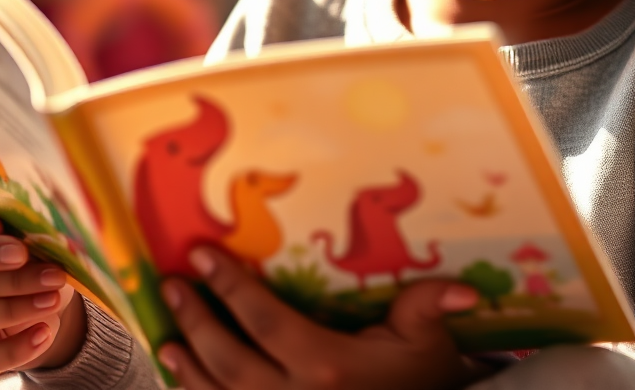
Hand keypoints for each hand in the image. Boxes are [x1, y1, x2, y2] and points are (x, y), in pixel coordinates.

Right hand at [0, 210, 86, 377]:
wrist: (33, 278)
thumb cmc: (17, 242)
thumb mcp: (13, 225)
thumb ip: (4, 222)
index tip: (21, 252)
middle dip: (14, 282)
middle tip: (55, 275)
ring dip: (14, 311)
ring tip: (52, 299)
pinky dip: (15, 350)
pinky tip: (45, 331)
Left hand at [157, 247, 487, 389]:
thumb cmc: (423, 383)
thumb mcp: (427, 340)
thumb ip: (431, 305)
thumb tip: (466, 291)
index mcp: (327, 367)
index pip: (262, 320)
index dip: (227, 287)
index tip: (201, 257)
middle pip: (227, 359)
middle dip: (195, 319)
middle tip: (172, 287)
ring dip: (187, 368)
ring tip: (168, 338)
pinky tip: (187, 385)